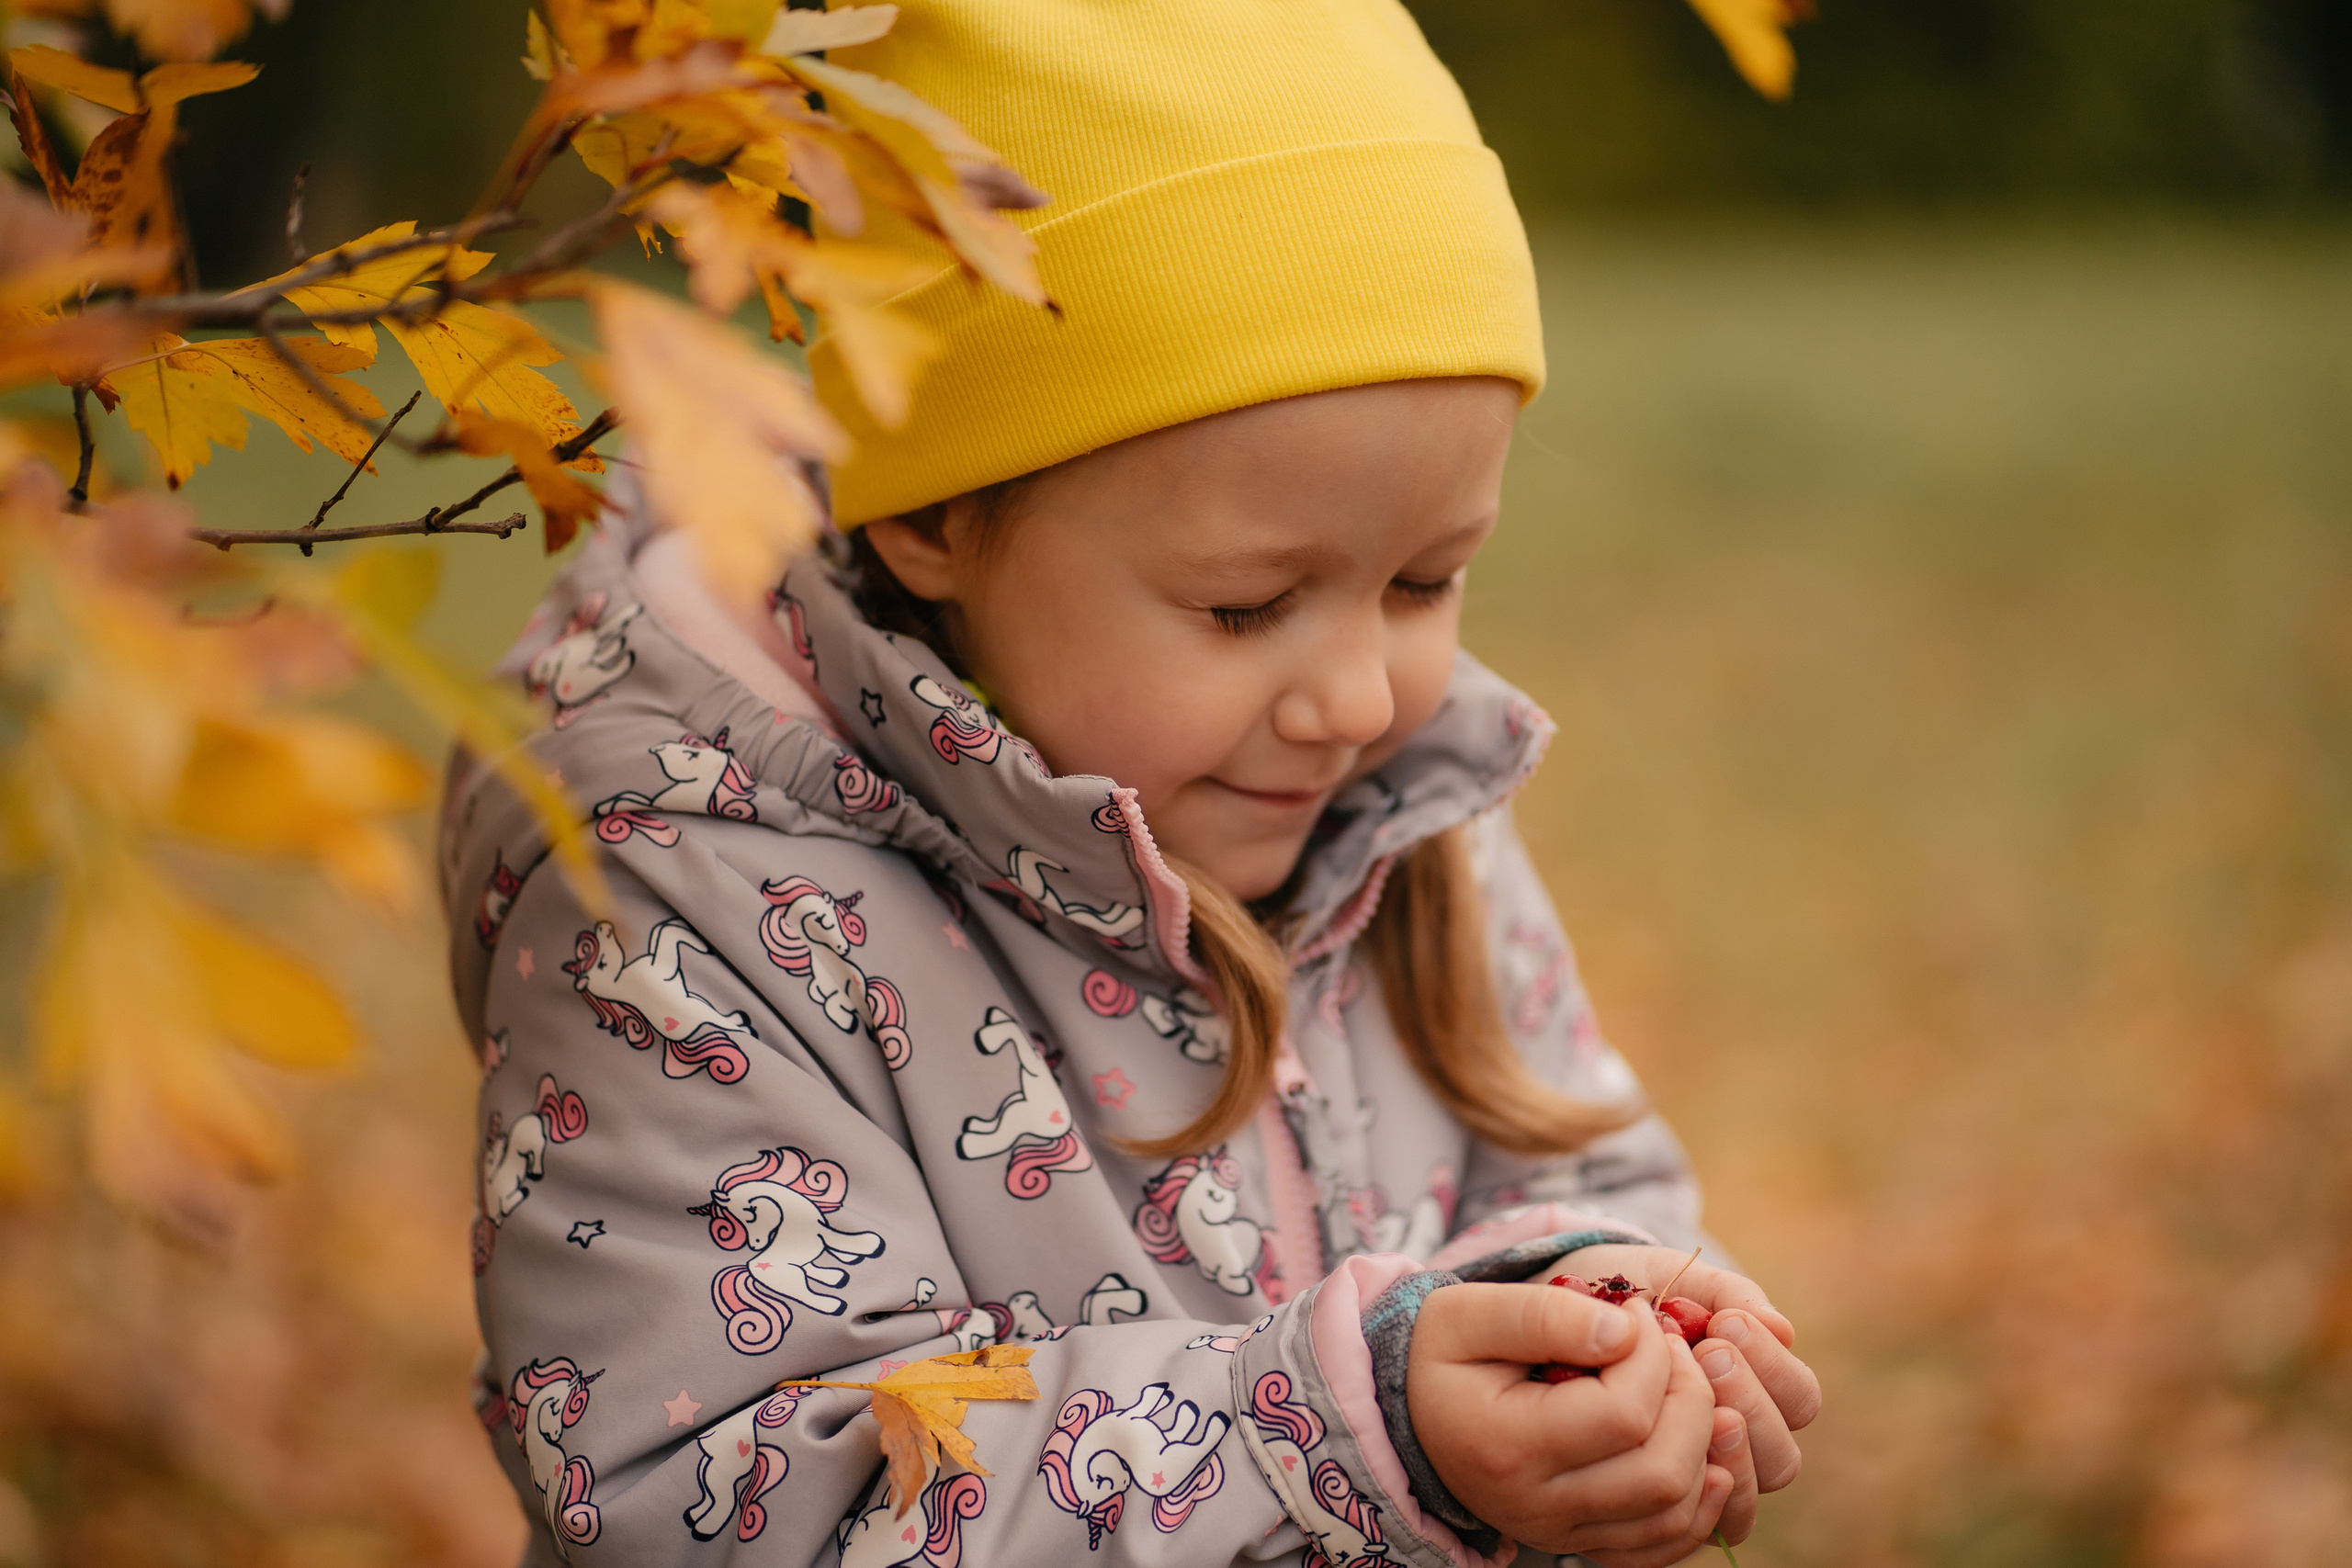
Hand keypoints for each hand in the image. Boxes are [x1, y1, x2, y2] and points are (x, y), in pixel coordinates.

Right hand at [1407, 1282, 1744, 1562]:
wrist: (1414, 1412)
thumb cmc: (1443, 1353)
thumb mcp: (1469, 1311)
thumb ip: (1544, 1314)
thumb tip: (1626, 1331)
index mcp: (1506, 1447)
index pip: (1624, 1416)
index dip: (1652, 1357)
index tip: (1637, 1314)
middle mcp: (1537, 1507)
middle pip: (1662, 1472)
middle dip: (1691, 1397)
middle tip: (1673, 1347)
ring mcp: (1563, 1533)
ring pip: (1674, 1511)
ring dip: (1702, 1443)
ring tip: (1681, 1385)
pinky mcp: (1583, 1543)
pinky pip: (1666, 1542)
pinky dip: (1698, 1498)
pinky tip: (1697, 1447)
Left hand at [1556, 1244, 1821, 1501]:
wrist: (1565, 1320)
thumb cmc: (1631, 1298)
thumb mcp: (1674, 1280)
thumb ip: (1727, 1295)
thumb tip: (1782, 1329)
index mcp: (1760, 1388)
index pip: (1799, 1398)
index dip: (1772, 1365)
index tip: (1726, 1323)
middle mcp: (1742, 1443)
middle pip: (1781, 1457)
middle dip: (1750, 1402)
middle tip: (1709, 1354)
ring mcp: (1705, 1479)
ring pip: (1747, 1493)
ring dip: (1725, 1447)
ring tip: (1691, 1396)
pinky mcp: (1663, 1506)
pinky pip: (1696, 1528)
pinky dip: (1688, 1494)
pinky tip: (1657, 1446)